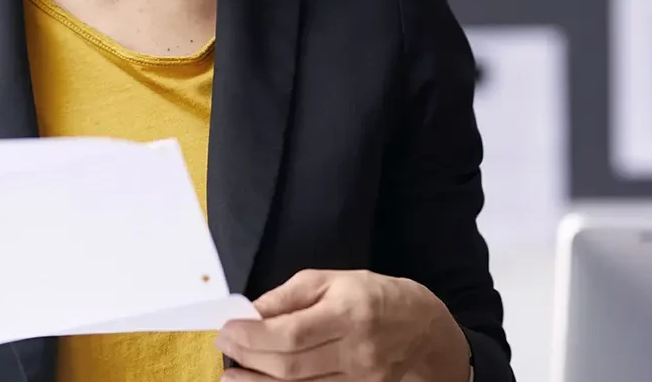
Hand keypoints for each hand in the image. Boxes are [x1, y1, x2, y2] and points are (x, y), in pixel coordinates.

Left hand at [216, 269, 469, 381]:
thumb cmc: (377, 297)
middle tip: (223, 350)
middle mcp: (357, 352)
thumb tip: (251, 312)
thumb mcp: (335, 280)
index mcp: (349, 313)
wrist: (428, 332)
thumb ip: (290, 296)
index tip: (226, 331)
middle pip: (291, 367)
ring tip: (232, 375)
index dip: (252, 337)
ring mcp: (361, 381)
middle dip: (249, 359)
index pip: (291, 334)